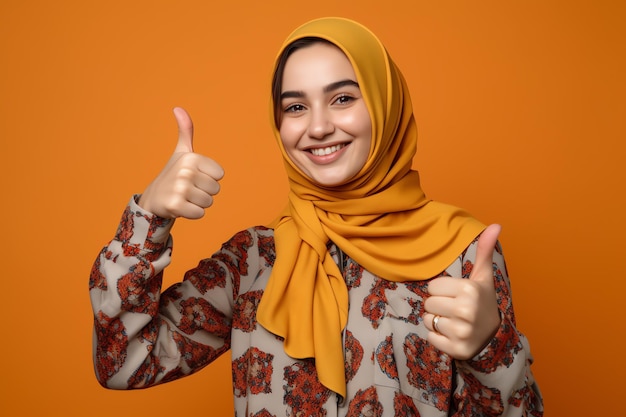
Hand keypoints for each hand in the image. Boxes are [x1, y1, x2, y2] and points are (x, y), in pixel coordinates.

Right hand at [138, 107, 224, 218]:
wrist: (153, 199)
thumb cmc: (173, 175)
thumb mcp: (181, 153)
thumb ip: (185, 131)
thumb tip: (178, 108)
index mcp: (191, 158)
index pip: (220, 175)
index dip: (209, 178)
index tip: (194, 177)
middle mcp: (185, 171)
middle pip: (216, 190)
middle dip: (204, 192)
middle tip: (188, 189)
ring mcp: (180, 189)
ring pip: (208, 202)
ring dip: (198, 203)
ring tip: (184, 197)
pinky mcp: (176, 205)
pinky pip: (200, 214)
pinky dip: (192, 214)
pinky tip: (180, 207)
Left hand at [424, 224, 501, 359]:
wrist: (495, 338)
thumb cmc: (483, 302)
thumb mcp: (483, 277)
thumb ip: (484, 251)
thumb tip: (495, 225)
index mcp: (469, 290)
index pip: (433, 287)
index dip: (442, 291)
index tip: (457, 296)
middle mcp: (465, 310)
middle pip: (428, 303)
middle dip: (438, 306)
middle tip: (455, 310)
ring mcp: (461, 332)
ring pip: (427, 320)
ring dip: (436, 321)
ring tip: (454, 321)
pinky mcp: (456, 349)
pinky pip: (430, 337)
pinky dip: (438, 337)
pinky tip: (452, 335)